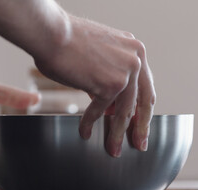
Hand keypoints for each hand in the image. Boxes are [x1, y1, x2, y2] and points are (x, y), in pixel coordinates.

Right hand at [35, 15, 155, 156]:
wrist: (51, 33)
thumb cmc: (67, 40)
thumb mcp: (99, 55)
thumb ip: (110, 76)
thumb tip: (110, 103)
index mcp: (135, 50)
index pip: (146, 86)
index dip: (144, 109)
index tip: (142, 124)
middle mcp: (135, 59)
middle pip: (143, 102)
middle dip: (140, 127)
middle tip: (140, 144)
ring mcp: (125, 72)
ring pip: (124, 112)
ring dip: (116, 134)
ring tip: (112, 149)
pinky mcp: (110, 84)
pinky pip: (100, 111)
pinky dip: (90, 122)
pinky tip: (85, 131)